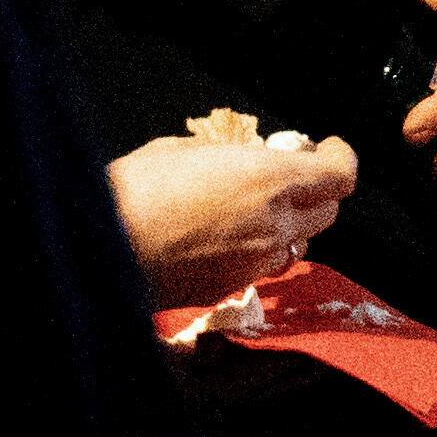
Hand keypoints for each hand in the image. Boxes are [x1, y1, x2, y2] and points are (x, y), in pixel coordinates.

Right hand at [108, 131, 356, 307]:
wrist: (95, 251)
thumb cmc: (132, 190)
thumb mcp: (180, 150)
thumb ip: (224, 154)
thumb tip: (234, 157)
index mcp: (269, 181)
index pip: (341, 176)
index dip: (341, 158)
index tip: (328, 148)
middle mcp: (273, 226)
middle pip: (328, 211)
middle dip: (316, 191)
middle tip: (290, 175)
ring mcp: (253, 263)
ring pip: (297, 244)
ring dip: (289, 225)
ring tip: (255, 209)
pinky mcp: (228, 288)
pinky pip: (261, 267)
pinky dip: (257, 250)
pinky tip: (224, 238)